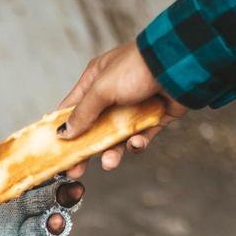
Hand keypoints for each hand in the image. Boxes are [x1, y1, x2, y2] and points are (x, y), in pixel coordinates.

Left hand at [0, 115, 84, 235]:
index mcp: (15, 185)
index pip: (46, 175)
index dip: (61, 169)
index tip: (70, 164)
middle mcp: (22, 211)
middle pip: (54, 202)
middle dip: (66, 198)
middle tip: (73, 192)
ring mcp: (17, 235)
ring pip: (45, 231)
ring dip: (54, 227)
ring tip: (55, 223)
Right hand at [55, 40, 187, 176]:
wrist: (180, 65)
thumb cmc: (137, 68)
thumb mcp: (102, 89)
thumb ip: (82, 112)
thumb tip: (63, 133)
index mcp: (96, 80)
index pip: (72, 107)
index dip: (63, 128)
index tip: (54, 149)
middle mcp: (114, 93)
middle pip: (93, 128)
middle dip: (86, 150)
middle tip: (75, 170)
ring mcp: (134, 106)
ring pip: (117, 137)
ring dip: (112, 151)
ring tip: (110, 163)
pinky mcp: (154, 117)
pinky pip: (142, 136)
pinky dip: (138, 144)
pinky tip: (136, 144)